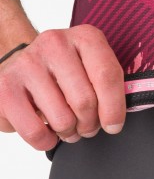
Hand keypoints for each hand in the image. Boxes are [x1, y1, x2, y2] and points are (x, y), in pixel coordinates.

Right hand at [0, 24, 125, 150]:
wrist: (21, 63)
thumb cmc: (65, 71)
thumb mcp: (93, 67)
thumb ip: (110, 85)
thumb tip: (117, 119)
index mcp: (85, 37)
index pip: (107, 76)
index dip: (114, 108)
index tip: (114, 126)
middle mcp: (55, 44)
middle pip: (85, 101)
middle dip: (91, 124)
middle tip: (87, 126)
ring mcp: (27, 63)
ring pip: (62, 119)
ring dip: (69, 133)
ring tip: (68, 127)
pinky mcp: (4, 86)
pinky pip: (34, 131)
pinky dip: (45, 140)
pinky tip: (48, 132)